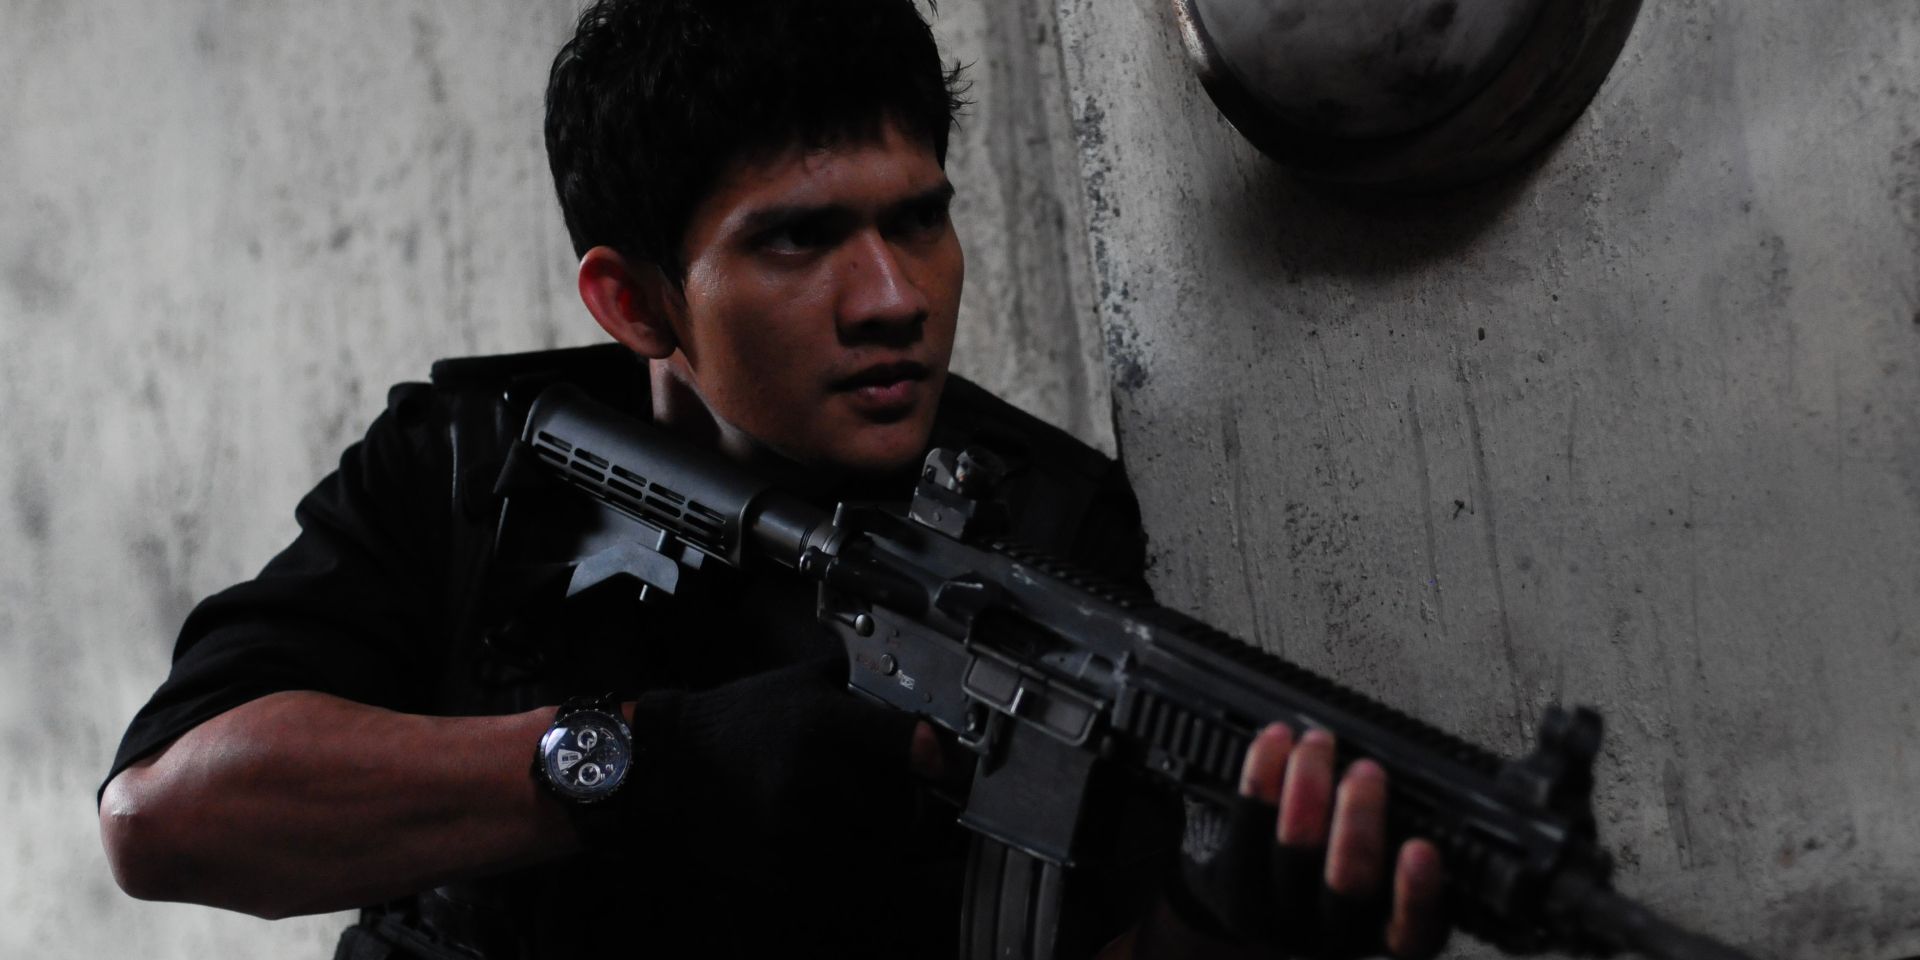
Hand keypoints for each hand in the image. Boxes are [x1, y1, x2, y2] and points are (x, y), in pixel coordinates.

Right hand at [629, 655, 926, 870]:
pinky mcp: (782, 863)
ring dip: (883, 837)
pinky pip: (845, 874)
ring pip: (878, 845)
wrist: (670, 766)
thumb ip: (856, 683)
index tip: (941, 762)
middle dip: (907, 802)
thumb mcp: (798, 683)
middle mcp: (812, 775)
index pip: (899, 739)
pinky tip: (838, 839)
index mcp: (820, 722)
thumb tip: (910, 691)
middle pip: (900, 804)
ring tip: (862, 816)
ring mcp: (797, 825)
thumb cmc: (738, 721)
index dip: (928, 752)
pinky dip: (853, 862)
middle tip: (900, 793)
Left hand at [1170, 725, 1449, 958]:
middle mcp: (1334, 934)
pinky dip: (1263, 776)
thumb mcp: (1379, 867)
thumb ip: (1397, 840)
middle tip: (1367, 772)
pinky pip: (1247, 830)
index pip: (1414, 928)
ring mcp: (1281, 919)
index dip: (1418, 891)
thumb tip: (1412, 784)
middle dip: (1358, 823)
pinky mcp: (1237, 894)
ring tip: (1318, 743)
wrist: (1256, 897)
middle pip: (1348, 886)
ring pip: (1294, 854)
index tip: (1422, 848)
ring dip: (1309, 788)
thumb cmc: (1333, 868)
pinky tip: (1276, 739)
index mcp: (1385, 930)